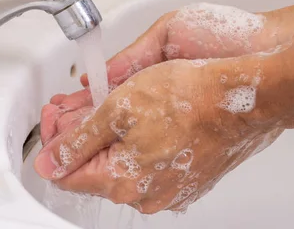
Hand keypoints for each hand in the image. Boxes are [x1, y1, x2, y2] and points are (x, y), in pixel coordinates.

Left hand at [34, 56, 282, 213]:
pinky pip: (148, 164)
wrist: (243, 97)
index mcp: (122, 181)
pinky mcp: (186, 179)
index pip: (66, 174)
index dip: (55, 143)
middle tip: (79, 104)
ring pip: (121, 165)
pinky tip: (140, 117)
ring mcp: (168, 190)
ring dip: (109, 137)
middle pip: (94, 169)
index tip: (56, 117)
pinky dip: (137, 142)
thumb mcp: (117, 109)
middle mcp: (145, 196)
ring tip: (110, 105)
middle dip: (81, 136)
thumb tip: (50, 162)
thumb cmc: (188, 97)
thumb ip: (78, 140)